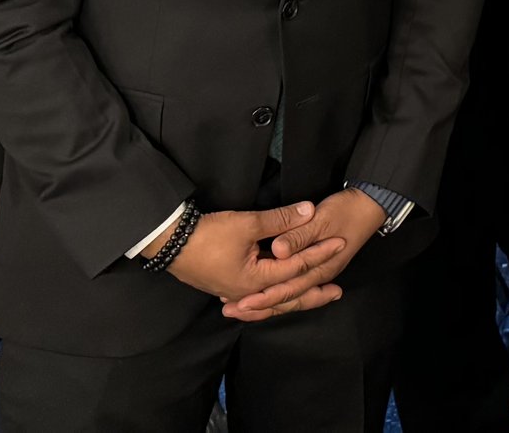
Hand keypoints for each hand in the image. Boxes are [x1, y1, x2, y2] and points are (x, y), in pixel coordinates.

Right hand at [164, 203, 347, 314]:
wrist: (170, 243)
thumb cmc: (208, 235)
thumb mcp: (247, 223)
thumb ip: (281, 219)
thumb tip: (309, 210)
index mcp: (255, 281)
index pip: (295, 267)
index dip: (319, 253)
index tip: (339, 244)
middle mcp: (247, 293)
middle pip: (287, 295)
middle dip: (313, 292)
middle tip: (337, 291)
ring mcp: (236, 293)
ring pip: (273, 299)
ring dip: (295, 296)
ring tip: (315, 295)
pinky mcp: (228, 287)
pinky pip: (259, 297)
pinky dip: (273, 297)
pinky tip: (278, 298)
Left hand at [221, 190, 389, 322]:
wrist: (371, 205)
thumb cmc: (347, 210)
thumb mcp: (321, 219)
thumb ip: (298, 236)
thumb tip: (277, 249)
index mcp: (321, 268)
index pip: (287, 289)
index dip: (263, 297)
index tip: (241, 302)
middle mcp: (320, 276)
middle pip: (286, 298)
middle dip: (258, 307)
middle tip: (232, 312)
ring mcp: (320, 272)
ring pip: (289, 295)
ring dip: (265, 303)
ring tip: (240, 308)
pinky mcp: (317, 266)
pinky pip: (293, 285)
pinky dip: (275, 292)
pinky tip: (261, 293)